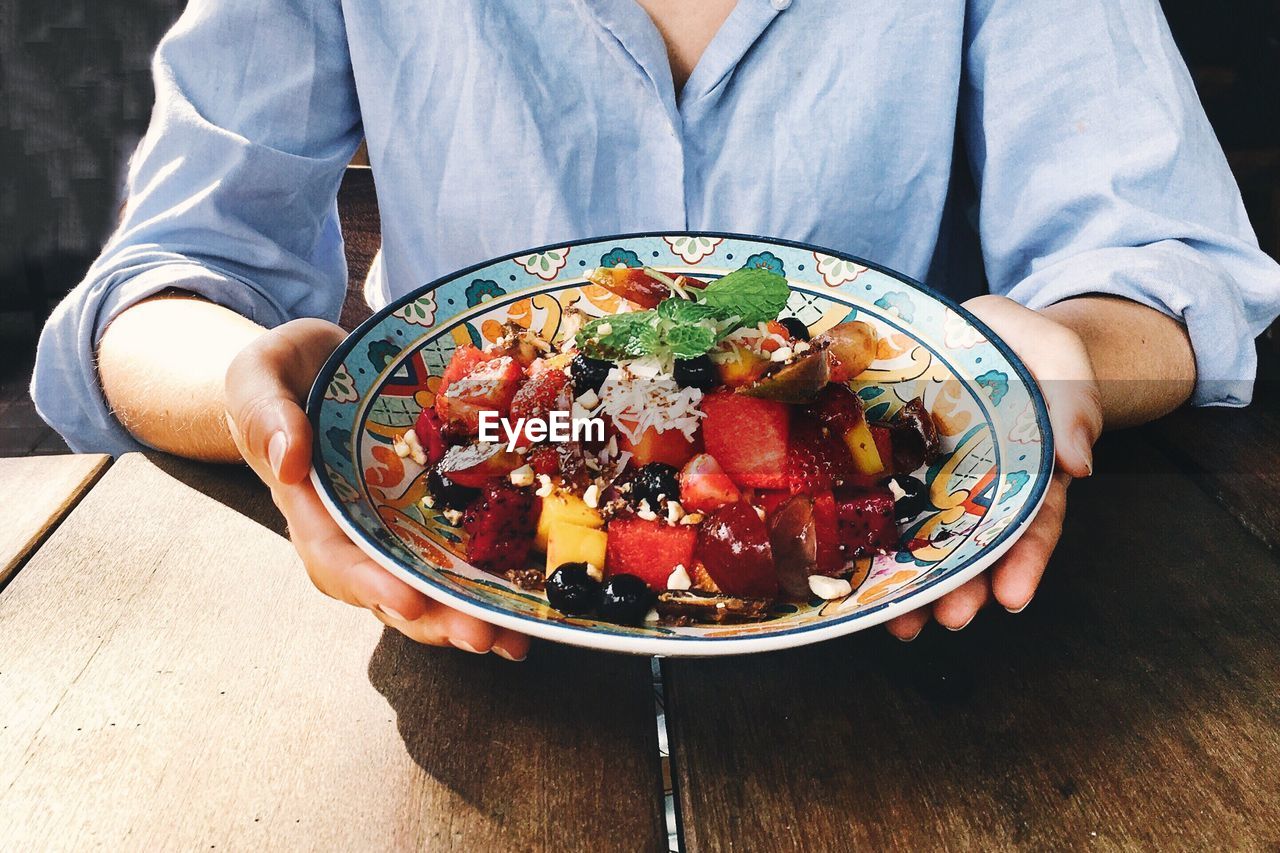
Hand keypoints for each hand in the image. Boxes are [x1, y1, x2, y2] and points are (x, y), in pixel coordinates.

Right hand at [224, 318, 529, 659]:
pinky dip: (486, 584)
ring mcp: (389, 528)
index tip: (407, 601)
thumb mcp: (259, 377)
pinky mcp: (424, 516)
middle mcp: (350, 530)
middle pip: (388, 587)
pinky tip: (523, 608)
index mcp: (308, 505)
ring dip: (464, 616)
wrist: (314, 364)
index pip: (335, 555)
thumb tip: (287, 460)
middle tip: (480, 636)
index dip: (371, 583)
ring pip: (425, 584)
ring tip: (509, 640)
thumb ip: (265, 413)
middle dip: (433, 618)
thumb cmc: (281, 372)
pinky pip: (452, 556)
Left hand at [885, 295, 1102, 640]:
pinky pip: (885, 509)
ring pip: (929, 540)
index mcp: (1028, 468)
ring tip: (901, 622)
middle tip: (949, 618)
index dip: (1025, 561)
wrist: (974, 327)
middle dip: (967, 588)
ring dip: (919, 586)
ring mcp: (935, 480)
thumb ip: (1076, 403)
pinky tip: (862, 582)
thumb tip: (1079, 464)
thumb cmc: (1024, 345)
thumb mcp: (1060, 357)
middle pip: (978, 547)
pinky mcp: (895, 468)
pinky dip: (877, 547)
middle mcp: (982, 486)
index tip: (1011, 598)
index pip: (1034, 523)